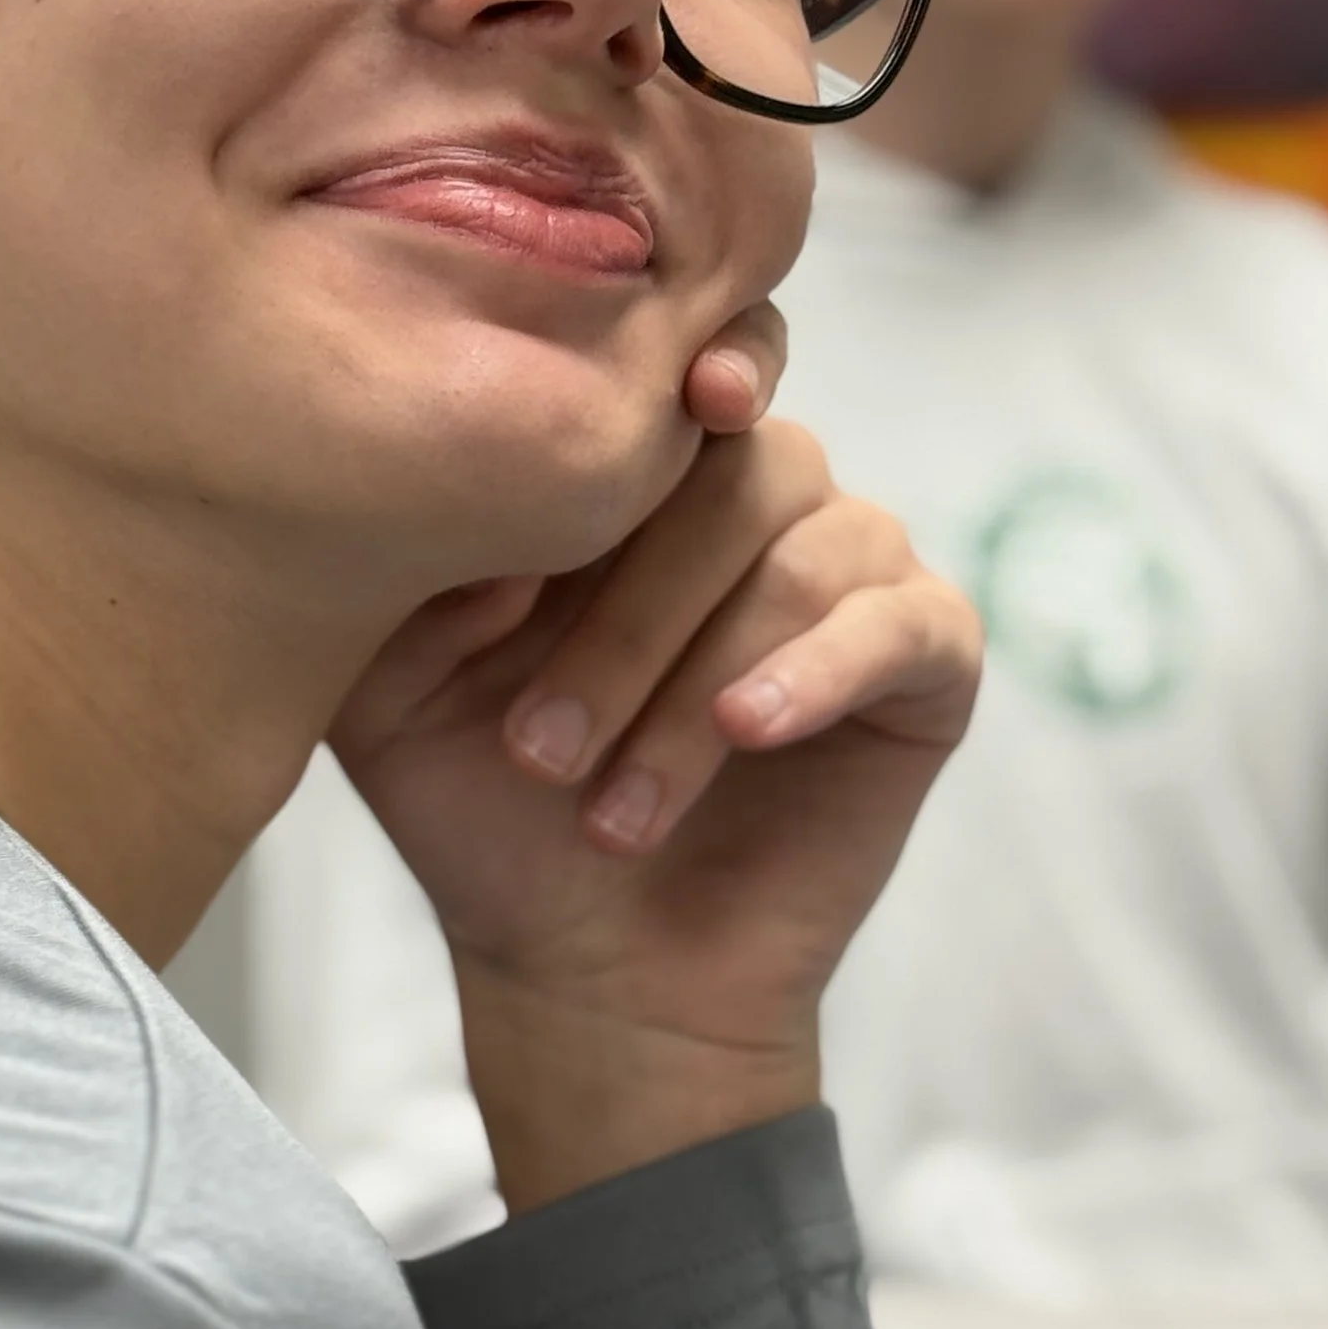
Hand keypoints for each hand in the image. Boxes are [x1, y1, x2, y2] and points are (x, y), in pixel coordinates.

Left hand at [329, 335, 982, 1212]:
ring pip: (804, 556)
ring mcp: (855, 566)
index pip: (682, 364)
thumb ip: (420, 580)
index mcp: (646, 467)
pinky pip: (902, 625)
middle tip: (539, 752)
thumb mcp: (399, 689)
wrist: (586, 970)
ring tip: (611, 809)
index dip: (693, 358)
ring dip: (691, 683)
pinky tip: (749, 727)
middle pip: (734, 473)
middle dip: (626, 619)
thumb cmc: (491, 810)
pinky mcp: (928, 659)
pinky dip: (821, 669)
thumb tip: (506, 502)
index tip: (685, 396)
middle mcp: (760, 492)